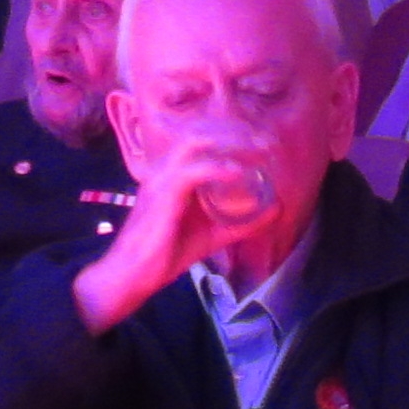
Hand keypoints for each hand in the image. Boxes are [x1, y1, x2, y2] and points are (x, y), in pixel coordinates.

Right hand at [69, 142, 271, 332]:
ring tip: (257, 151)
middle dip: (236, 132)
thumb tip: (277, 208)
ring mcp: (160, 180)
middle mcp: (165, 170)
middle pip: (201, 133)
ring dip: (230, 143)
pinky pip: (191, 171)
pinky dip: (218, 169)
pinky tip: (239, 174)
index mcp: (173, 174)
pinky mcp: (161, 196)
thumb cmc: (166, 253)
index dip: (234, 135)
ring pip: (195, 143)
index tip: (264, 142)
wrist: (131, 275)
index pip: (203, 139)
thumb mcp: (212, 234)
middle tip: (266, 142)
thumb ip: (241, 223)